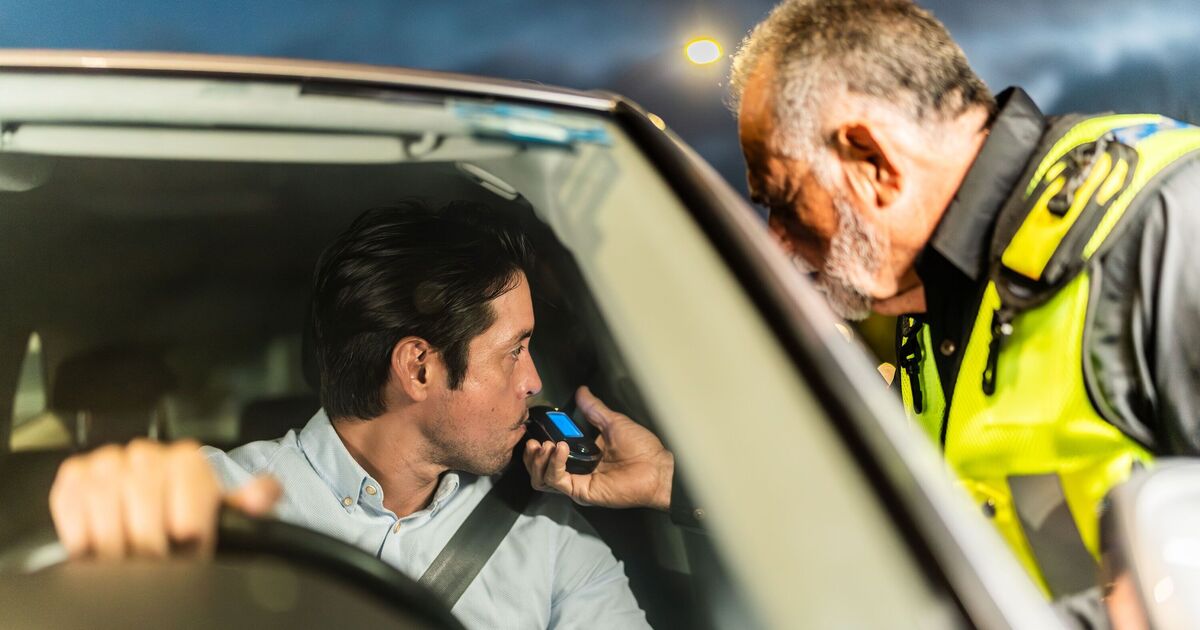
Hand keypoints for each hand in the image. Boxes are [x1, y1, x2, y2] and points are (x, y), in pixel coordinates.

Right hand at [49, 439, 280, 559]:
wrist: (158, 494)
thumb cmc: (189, 505)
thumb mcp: (223, 506)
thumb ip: (250, 500)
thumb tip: (263, 494)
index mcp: (187, 459)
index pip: (185, 508)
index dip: (190, 538)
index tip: (192, 549)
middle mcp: (146, 453)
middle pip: (143, 511)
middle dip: (151, 547)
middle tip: (158, 561)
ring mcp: (107, 462)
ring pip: (105, 510)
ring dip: (115, 545)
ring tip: (128, 558)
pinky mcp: (74, 475)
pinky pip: (71, 507)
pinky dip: (82, 535)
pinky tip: (99, 545)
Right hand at [524, 386, 673, 510]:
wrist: (657, 467)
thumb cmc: (642, 447)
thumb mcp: (613, 422)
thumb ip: (593, 409)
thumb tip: (581, 391)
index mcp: (582, 454)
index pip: (550, 450)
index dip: (540, 439)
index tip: (536, 427)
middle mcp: (576, 470)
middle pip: (539, 467)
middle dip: (531, 455)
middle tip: (534, 441)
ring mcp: (577, 482)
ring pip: (542, 478)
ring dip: (538, 461)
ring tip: (543, 446)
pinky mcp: (581, 492)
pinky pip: (558, 481)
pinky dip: (554, 464)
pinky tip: (561, 449)